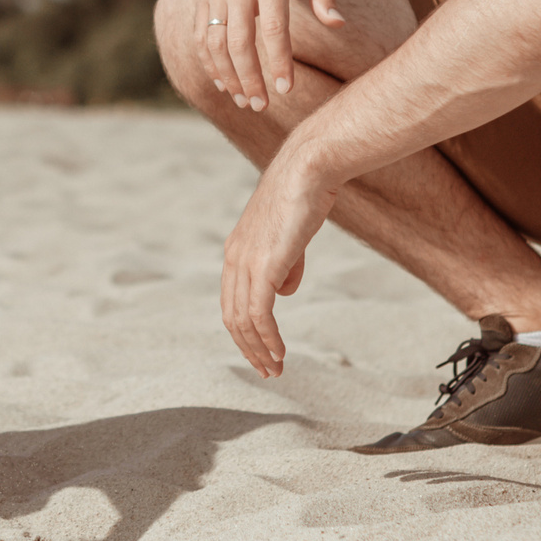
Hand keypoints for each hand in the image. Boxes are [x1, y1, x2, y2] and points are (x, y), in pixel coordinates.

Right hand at [198, 0, 344, 109]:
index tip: (286, 88)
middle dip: (249, 78)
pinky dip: (208, 60)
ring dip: (227, 75)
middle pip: (239, 43)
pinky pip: (200, 31)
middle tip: (261, 105)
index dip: (279, 61)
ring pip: (214, 42)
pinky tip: (222, 80)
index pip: (274, 29)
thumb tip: (338, 24)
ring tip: (243, 100)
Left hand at [220, 154, 329, 376]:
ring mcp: (246, 261)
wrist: (309, 169)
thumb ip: (285, 264)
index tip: (261, 352)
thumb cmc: (305, 196)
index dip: (245, 330)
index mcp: (236, 250)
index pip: (232, 301)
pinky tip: (279, 353)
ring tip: (275, 369)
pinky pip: (260, 314)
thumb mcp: (290, 236)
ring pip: (243, 320)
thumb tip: (284, 293)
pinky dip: (268, 338)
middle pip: (232, 316)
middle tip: (267, 371)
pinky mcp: (264, 265)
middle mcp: (234, 257)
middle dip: (248, 348)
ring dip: (259, 349)